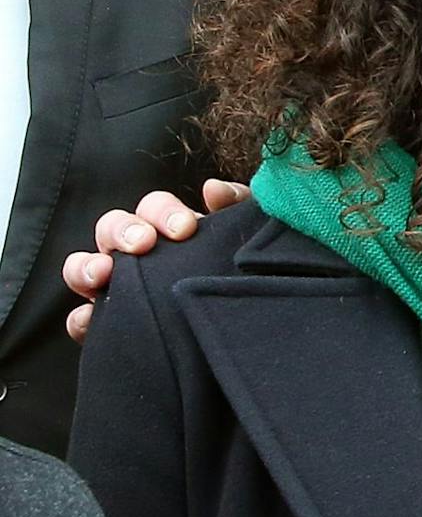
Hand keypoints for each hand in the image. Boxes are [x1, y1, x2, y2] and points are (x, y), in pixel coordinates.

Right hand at [63, 180, 251, 341]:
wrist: (241, 327)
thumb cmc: (238, 272)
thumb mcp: (245, 238)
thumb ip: (236, 206)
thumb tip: (213, 189)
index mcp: (169, 230)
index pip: (154, 208)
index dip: (163, 212)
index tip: (185, 228)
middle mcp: (138, 254)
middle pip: (113, 228)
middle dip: (123, 231)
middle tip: (144, 244)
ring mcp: (118, 287)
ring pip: (83, 267)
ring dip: (86, 265)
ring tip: (104, 272)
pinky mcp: (109, 325)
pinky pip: (82, 320)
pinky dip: (81, 318)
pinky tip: (90, 319)